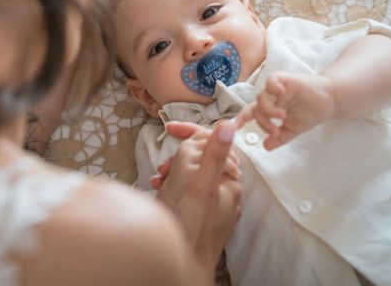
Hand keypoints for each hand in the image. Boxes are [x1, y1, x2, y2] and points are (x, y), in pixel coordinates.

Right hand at [156, 120, 241, 284]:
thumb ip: (213, 154)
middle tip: (163, 168)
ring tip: (160, 182)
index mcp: (229, 181)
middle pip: (201, 157)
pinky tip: (163, 192)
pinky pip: (190, 190)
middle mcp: (226, 191)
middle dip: (178, 157)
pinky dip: (174, 187)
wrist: (182, 265)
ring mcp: (215, 204)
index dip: (190, 131)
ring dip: (173, 172)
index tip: (170, 128)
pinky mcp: (203, 214)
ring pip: (192, 173)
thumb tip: (229, 125)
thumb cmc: (188, 229)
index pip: (213, 142)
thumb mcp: (198, 185)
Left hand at [235, 72, 335, 149]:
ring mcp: (276, 88)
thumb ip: (280, 137)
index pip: (250, 114)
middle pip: (256, 109)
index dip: (240, 120)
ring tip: (282, 116)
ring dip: (269, 110)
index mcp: (269, 109)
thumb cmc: (309, 113)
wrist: (329, 101)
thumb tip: (266, 147)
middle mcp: (270, 98)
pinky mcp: (284, 79)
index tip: (232, 128)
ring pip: (261, 97)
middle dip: (263, 123)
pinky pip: (271, 81)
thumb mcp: (293, 130)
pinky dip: (273, 87)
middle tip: (276, 131)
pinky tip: (282, 94)